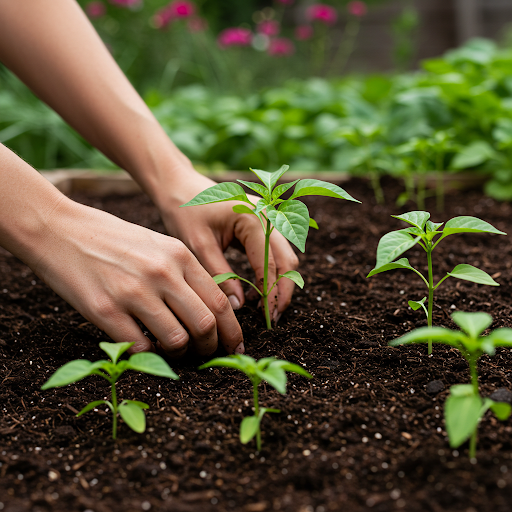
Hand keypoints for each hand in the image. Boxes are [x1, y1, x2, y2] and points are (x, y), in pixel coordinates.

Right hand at [30, 197, 243, 356]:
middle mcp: (161, 273)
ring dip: (179, 354)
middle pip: (205, 324)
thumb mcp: (158, 244)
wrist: (59, 229)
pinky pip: (139, 347)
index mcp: (179, 255)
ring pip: (177, 340)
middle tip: (206, 355)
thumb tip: (210, 310)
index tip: (234, 346)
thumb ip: (185, 273)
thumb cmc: (112, 239)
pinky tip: (143, 346)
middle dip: (211, 347)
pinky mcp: (105, 310)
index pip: (220, 301)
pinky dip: (147, 355)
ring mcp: (133, 292)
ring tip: (172, 351)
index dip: (232, 331)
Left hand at [159, 170, 299, 323]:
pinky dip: (271, 271)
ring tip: (265, 307)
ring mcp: (267, 218)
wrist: (178, 186)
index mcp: (253, 219)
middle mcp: (267, 216)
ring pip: (284, 256)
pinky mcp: (261, 223)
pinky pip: (274, 251)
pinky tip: (257, 290)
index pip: (271, 265)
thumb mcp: (199, 247)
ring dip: (279, 282)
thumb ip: (221, 276)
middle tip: (273, 318)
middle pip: (287, 261)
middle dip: (283, 291)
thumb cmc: (185, 212)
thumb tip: (238, 306)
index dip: (271, 294)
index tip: (267, 318)